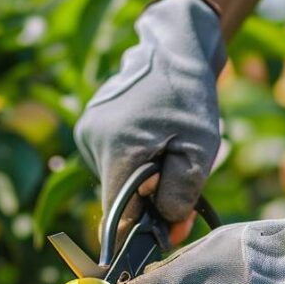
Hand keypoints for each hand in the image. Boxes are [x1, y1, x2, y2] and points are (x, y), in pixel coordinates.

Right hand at [74, 0, 225, 243]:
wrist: (171, 49)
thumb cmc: (189, 98)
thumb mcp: (199, 149)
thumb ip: (181, 195)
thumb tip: (164, 230)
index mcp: (117, 150)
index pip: (117, 216)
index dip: (142, 232)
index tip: (167, 234)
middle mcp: (91, 142)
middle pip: (117, 200)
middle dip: (148, 204)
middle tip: (182, 190)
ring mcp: (85, 132)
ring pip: (114, 181)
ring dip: (141, 182)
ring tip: (167, 152)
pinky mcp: (87, 126)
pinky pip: (111, 162)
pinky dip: (132, 163)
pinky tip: (151, 140)